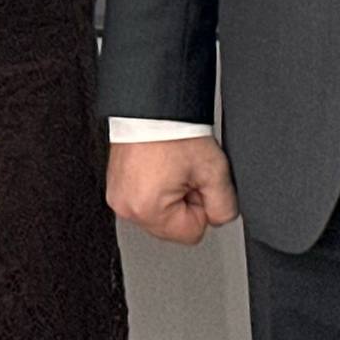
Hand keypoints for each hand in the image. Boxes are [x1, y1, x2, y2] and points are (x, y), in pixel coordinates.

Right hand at [108, 137, 239, 244]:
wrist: (153, 106)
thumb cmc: (175, 131)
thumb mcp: (215, 171)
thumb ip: (224, 207)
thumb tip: (218, 220)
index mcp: (147, 209)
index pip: (192, 233)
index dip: (201, 207)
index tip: (195, 182)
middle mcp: (127, 207)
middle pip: (172, 227)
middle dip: (183, 202)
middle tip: (183, 172)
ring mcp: (117, 197)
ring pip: (158, 214)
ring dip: (168, 196)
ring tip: (169, 167)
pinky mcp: (115, 186)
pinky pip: (143, 200)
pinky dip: (154, 188)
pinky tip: (158, 166)